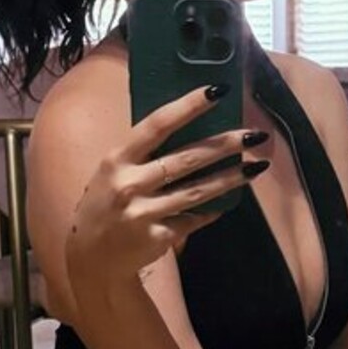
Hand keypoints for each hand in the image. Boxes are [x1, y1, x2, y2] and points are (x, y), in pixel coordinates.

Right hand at [65, 84, 267, 294]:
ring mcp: (144, 213)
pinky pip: (194, 219)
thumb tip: (193, 125)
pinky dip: (212, 210)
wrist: (91, 257)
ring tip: (256, 166)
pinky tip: (229, 201)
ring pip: (196, 192)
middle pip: (185, 159)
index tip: (217, 91)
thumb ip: (143, 153)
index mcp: (117, 159)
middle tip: (254, 135)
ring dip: (230, 178)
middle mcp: (129, 184)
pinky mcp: (159, 237)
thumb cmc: (105, 203)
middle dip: (224, 145)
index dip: (188, 106)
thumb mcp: (112, 171)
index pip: (157, 125)